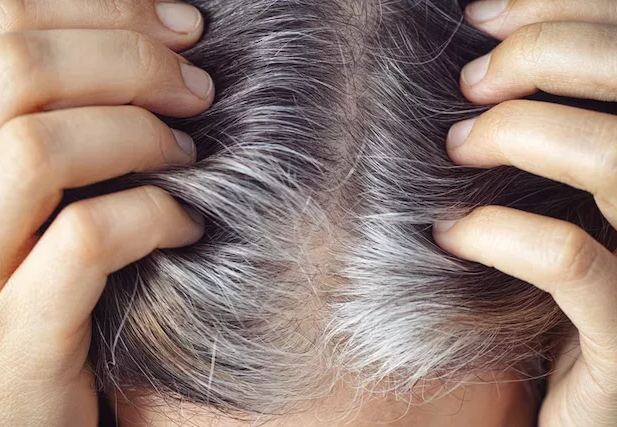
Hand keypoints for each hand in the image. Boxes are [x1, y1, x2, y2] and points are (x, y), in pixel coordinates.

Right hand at [0, 1, 211, 424]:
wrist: (21, 407)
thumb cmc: (51, 280)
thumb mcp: (43, 190)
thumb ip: (70, 117)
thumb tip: (156, 40)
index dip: (101, 8)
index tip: (181, 26)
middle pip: (16, 70)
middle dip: (131, 59)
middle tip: (197, 88)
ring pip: (38, 149)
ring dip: (139, 135)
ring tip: (187, 155)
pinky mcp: (12, 341)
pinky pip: (85, 242)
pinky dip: (154, 216)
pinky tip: (189, 225)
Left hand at [433, 1, 616, 424]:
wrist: (565, 399)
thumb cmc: (554, 285)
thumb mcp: (560, 196)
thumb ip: (552, 132)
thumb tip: (487, 54)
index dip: (566, 13)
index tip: (485, 15)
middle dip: (550, 52)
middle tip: (472, 79)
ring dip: (524, 131)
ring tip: (458, 145)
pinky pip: (575, 263)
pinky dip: (503, 234)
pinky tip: (451, 235)